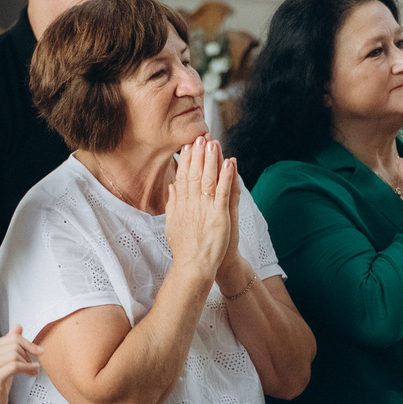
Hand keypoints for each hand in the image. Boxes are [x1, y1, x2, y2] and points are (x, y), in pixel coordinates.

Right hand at [0, 325, 41, 403]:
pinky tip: (32, 372)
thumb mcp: (5, 361)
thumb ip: (10, 344)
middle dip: (29, 354)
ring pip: (15, 355)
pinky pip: (14, 366)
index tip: (39, 351)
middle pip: (15, 346)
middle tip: (34, 364)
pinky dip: (27, 368)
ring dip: (29, 363)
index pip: (12, 338)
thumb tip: (18, 327)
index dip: (28, 344)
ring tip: (33, 370)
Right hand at [164, 136, 237, 280]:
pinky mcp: (219, 215)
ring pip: (208, 178)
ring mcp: (205, 209)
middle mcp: (191, 204)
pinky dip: (227, 176)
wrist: (194, 266)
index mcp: (180, 205)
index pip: (183, 177)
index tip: (188, 146)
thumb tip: (172, 186)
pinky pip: (223, 192)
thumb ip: (173, 204)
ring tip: (214, 143)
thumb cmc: (185, 248)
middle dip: (199, 154)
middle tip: (201, 136)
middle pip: (195, 174)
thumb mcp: (172, 224)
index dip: (186, 160)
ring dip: (212, 159)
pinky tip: (230, 162)